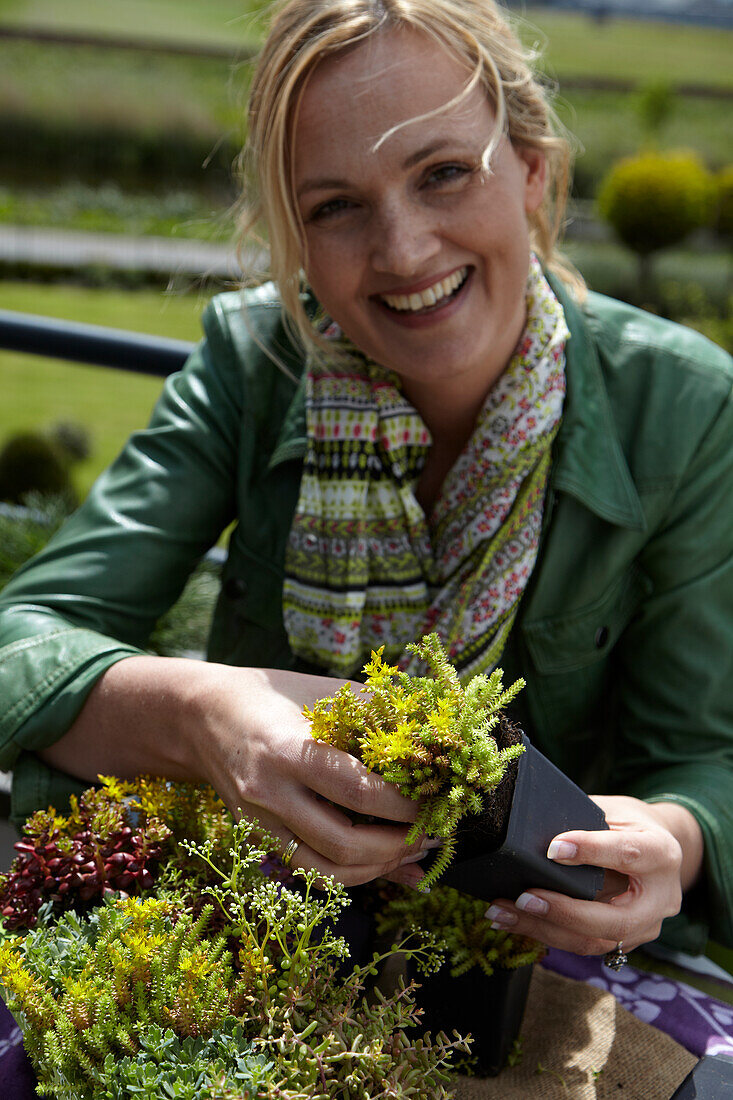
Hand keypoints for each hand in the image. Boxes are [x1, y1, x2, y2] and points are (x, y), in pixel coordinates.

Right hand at [193, 665, 431, 888]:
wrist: (201, 715)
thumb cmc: (271, 694)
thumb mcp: (323, 692)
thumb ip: (375, 713)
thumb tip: (429, 740)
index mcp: (287, 750)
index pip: (356, 790)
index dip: (404, 803)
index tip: (439, 798)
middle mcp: (269, 794)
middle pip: (342, 842)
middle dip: (398, 843)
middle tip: (434, 830)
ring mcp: (259, 823)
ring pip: (326, 870)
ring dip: (379, 868)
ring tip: (414, 849)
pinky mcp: (258, 838)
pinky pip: (310, 871)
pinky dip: (353, 873)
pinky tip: (386, 863)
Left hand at [484, 795, 702, 955]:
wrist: (659, 849)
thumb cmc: (629, 822)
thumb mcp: (615, 810)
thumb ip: (584, 820)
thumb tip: (535, 829)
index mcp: (661, 854)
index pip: (627, 854)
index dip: (591, 851)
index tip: (553, 849)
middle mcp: (660, 899)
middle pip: (615, 920)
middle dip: (565, 912)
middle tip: (523, 898)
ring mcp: (645, 927)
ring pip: (594, 941)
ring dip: (544, 929)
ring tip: (502, 912)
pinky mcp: (625, 942)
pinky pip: (584, 944)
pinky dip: (545, 933)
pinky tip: (514, 922)